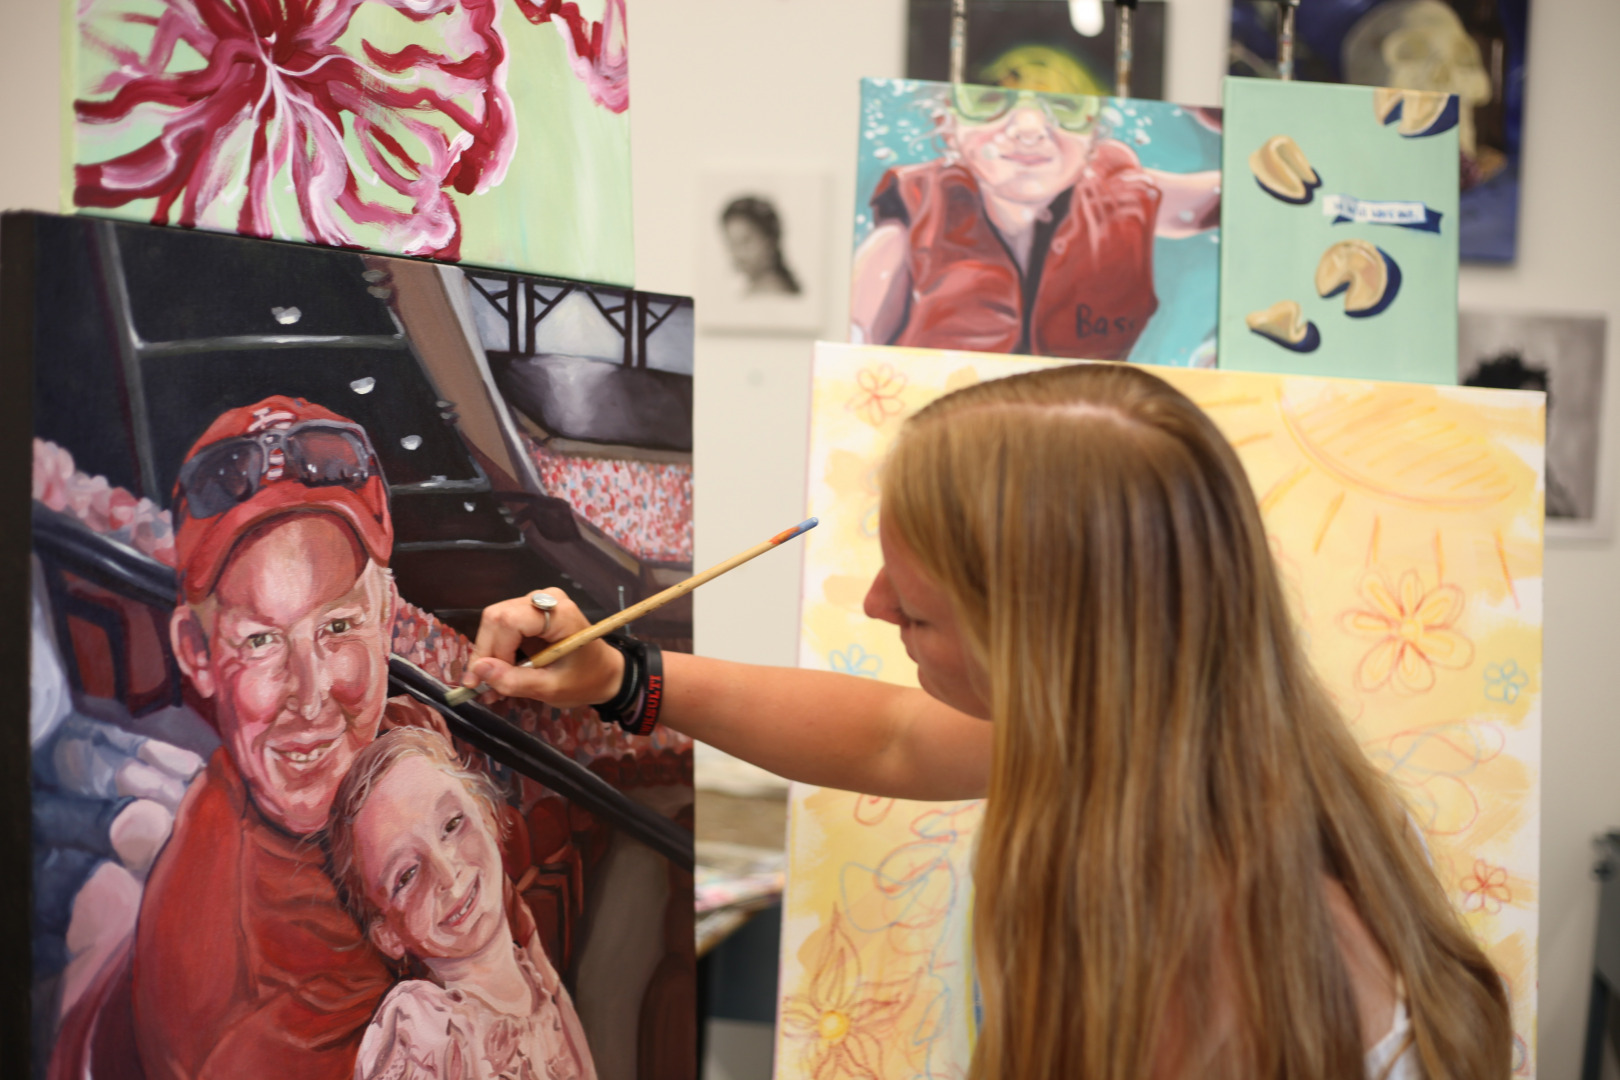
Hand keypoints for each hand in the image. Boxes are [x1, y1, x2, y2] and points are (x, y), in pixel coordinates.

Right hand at [464, 589, 624, 707]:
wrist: (604, 672)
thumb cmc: (585, 680)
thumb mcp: (551, 689)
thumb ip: (515, 681)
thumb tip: (479, 670)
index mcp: (560, 614)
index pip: (509, 620)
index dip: (493, 650)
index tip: (488, 682)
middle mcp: (546, 599)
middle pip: (497, 618)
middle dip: (486, 654)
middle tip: (483, 687)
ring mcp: (538, 601)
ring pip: (494, 621)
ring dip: (489, 654)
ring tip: (492, 684)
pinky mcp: (530, 609)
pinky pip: (501, 625)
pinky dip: (496, 650)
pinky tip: (500, 671)